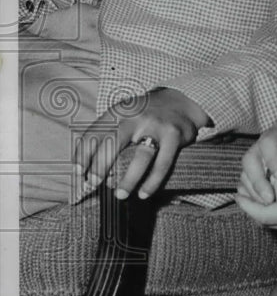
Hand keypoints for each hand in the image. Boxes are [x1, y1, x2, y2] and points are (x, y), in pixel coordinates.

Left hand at [74, 87, 209, 200]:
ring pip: (140, 156)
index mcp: (118, 112)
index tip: (78, 173)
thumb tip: (88, 170)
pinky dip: (152, 181)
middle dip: (100, 166)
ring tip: (120, 195)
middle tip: (93, 185)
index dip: (83, 154)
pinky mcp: (174, 135)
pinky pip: (162, 163)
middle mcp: (135, 117)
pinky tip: (144, 193)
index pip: (94, 133)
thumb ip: (108, 136)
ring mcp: (156, 126)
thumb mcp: (123, 116)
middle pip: (113, 143)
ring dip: (129, 179)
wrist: (179, 101)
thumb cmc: (144, 115)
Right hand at [238, 114, 276, 204]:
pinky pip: (248, 180)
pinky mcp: (257, 167)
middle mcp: (262, 142)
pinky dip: (254, 192)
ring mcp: (257, 154)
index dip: (272, 162)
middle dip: (258, 181)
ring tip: (268, 204)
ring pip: (246, 172)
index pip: (268, 144)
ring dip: (255, 190)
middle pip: (250, 160)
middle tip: (270, 199)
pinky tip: (264, 203)